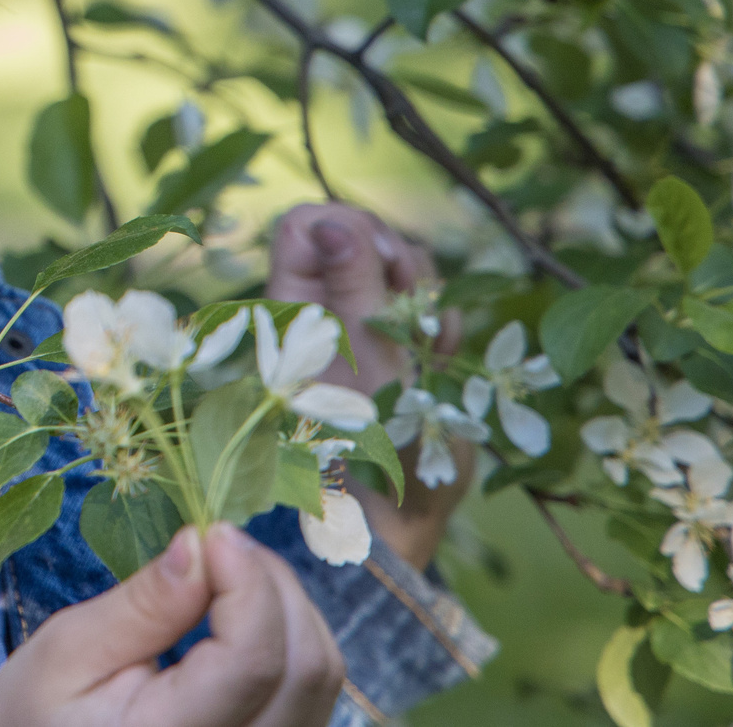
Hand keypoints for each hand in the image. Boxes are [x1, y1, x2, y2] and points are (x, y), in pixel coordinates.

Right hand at [0, 523, 343, 726]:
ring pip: (322, 677)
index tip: (211, 530)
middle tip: (216, 543)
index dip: (247, 581)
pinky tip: (242, 616)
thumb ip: (142, 605)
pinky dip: (291, 637)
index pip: (253, 661)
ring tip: (226, 575)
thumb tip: (202, 542)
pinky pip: (314, 692)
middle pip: (304, 666)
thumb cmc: (38, 712)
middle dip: (271, 583)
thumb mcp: (67, 652)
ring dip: (286, 607)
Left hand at [265, 203, 465, 568]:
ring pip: (394, 266)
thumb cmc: (370, 440)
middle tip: (410, 298)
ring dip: (421, 292)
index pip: (305, 223)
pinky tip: (441, 352)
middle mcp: (321, 307)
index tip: (381, 259)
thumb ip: (349, 281)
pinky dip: (437, 319)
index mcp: (292, 303)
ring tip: (429, 341)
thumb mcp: (363, 353)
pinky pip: (421, 304)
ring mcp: (360, 325)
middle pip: (357, 233)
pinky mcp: (395, 346)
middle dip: (393, 257)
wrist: (398, 513)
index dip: (346, 225)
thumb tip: (330, 220)